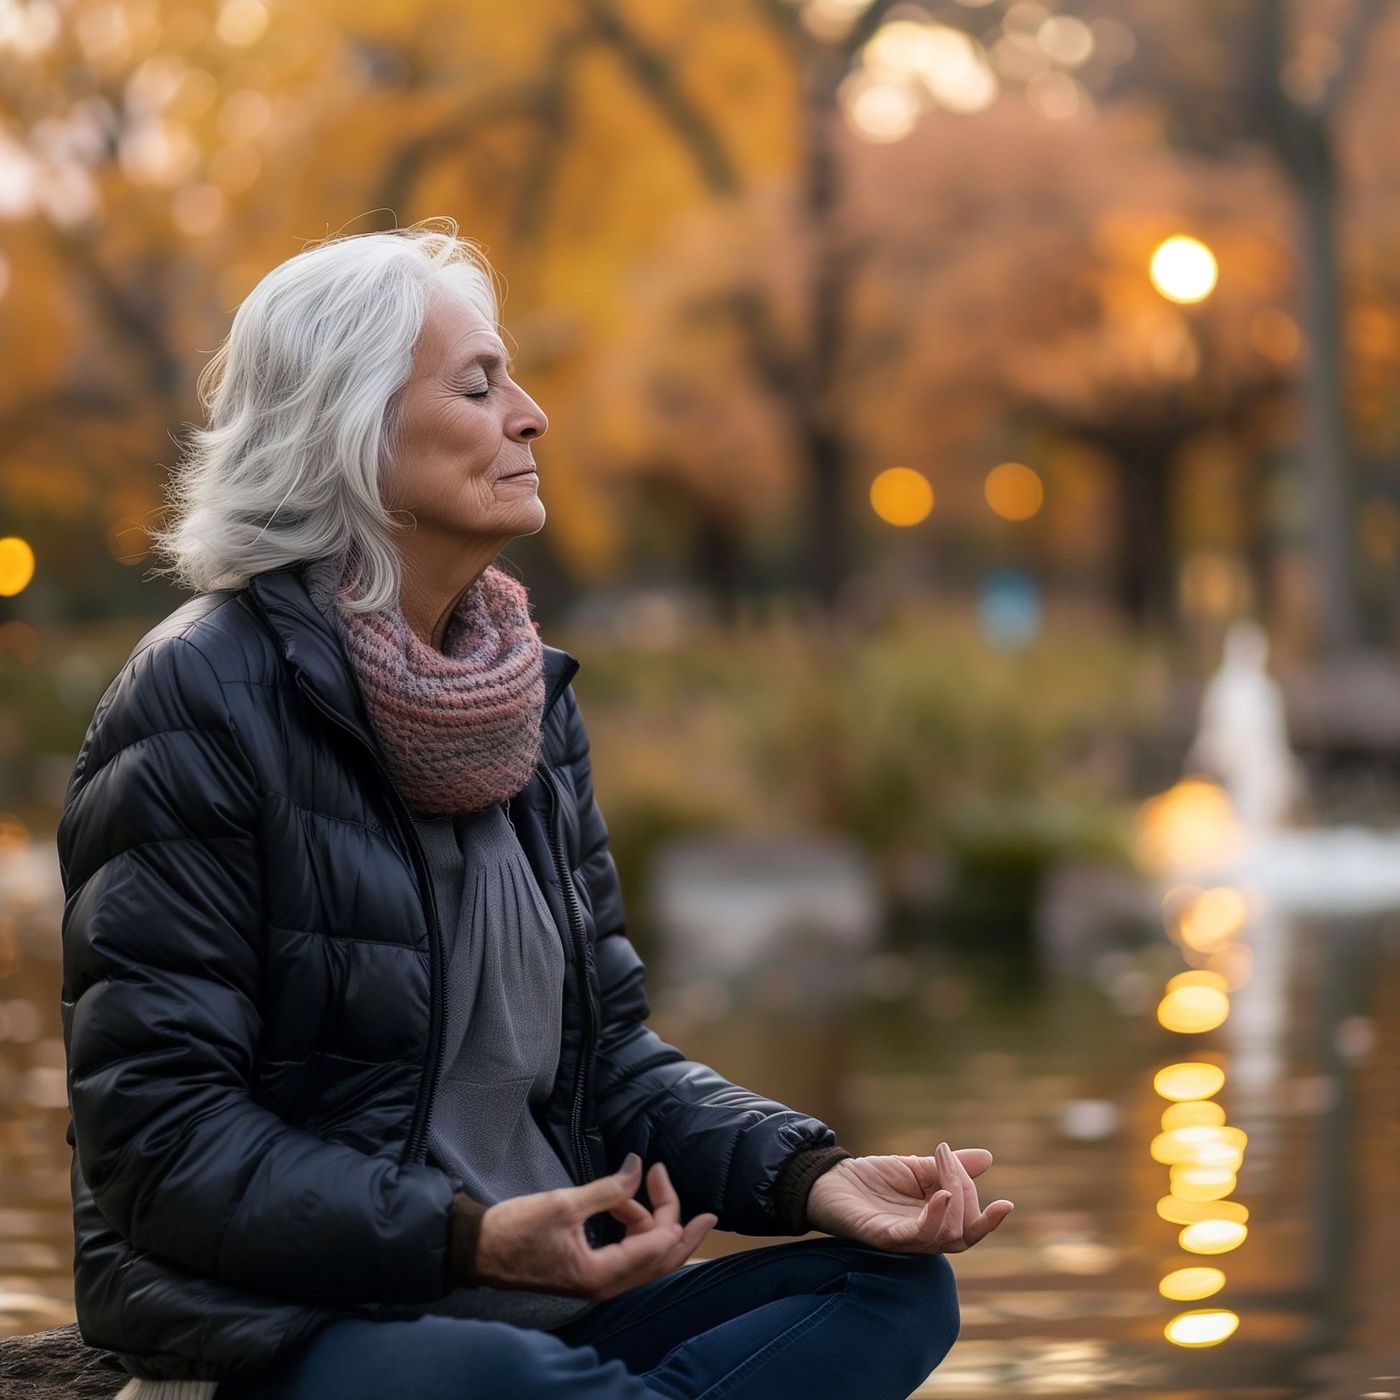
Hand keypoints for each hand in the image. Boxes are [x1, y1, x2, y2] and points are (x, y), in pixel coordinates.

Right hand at [475, 1154, 716, 1298]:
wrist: (478, 1249)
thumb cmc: (516, 1229)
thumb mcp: (565, 1203)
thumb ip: (609, 1189)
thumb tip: (640, 1167)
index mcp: (602, 1275)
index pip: (658, 1245)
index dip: (668, 1207)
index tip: (657, 1170)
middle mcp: (606, 1286)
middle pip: (662, 1262)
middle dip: (682, 1230)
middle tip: (706, 1210)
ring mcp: (599, 1282)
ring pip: (646, 1258)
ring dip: (650, 1223)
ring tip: (632, 1187)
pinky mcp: (590, 1273)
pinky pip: (628, 1255)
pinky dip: (633, 1229)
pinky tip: (622, 1204)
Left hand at [805, 1142, 1012, 1253]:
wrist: (830, 1180)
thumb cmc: (873, 1178)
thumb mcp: (916, 1167)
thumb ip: (948, 1167)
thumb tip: (988, 1158)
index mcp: (936, 1221)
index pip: (969, 1217)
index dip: (972, 1191)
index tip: (961, 1156)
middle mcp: (925, 1236)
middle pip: (964, 1231)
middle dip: (967, 1194)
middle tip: (947, 1159)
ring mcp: (906, 1240)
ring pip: (947, 1237)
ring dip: (956, 1204)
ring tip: (946, 1171)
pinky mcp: (885, 1238)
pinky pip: (916, 1236)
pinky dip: (934, 1218)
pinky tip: (942, 1196)